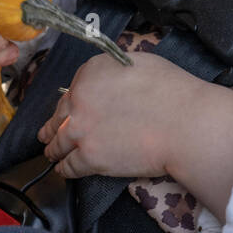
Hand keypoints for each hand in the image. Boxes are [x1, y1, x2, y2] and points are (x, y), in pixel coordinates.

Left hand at [38, 52, 196, 179]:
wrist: (185, 124)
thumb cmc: (172, 91)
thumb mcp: (140, 62)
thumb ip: (114, 69)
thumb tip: (110, 79)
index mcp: (91, 72)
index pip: (72, 89)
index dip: (72, 102)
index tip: (70, 110)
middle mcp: (79, 99)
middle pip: (59, 116)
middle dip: (53, 126)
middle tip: (46, 135)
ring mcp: (81, 130)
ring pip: (57, 142)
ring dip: (53, 149)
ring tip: (51, 153)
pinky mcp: (89, 158)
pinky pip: (69, 166)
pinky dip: (65, 169)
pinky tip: (64, 170)